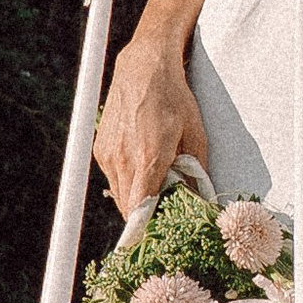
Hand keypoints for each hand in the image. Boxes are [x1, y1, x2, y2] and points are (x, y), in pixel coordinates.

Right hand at [95, 40, 207, 218]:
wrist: (144, 69)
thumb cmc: (173, 99)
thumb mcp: (195, 134)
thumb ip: (197, 170)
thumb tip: (201, 199)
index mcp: (148, 158)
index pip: (140, 209)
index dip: (148, 227)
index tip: (159, 234)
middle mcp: (123, 159)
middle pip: (128, 207)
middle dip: (145, 215)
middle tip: (164, 212)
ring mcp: (108, 154)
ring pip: (119, 194)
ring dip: (135, 198)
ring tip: (155, 187)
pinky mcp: (100, 149)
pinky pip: (113, 178)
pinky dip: (126, 181)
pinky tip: (141, 169)